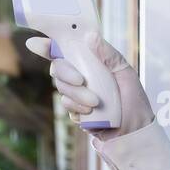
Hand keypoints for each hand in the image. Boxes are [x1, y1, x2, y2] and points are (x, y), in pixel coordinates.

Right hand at [26, 31, 154, 140]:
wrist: (134, 134)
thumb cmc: (134, 101)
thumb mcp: (125, 73)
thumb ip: (108, 54)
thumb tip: (90, 36)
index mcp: (92, 62)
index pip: (66, 50)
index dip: (48, 45)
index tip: (34, 43)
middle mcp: (82, 75)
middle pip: (58, 68)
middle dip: (66, 73)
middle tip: (81, 81)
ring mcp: (77, 94)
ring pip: (61, 88)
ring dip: (76, 94)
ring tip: (96, 102)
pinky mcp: (76, 111)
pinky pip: (66, 105)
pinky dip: (76, 108)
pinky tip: (90, 113)